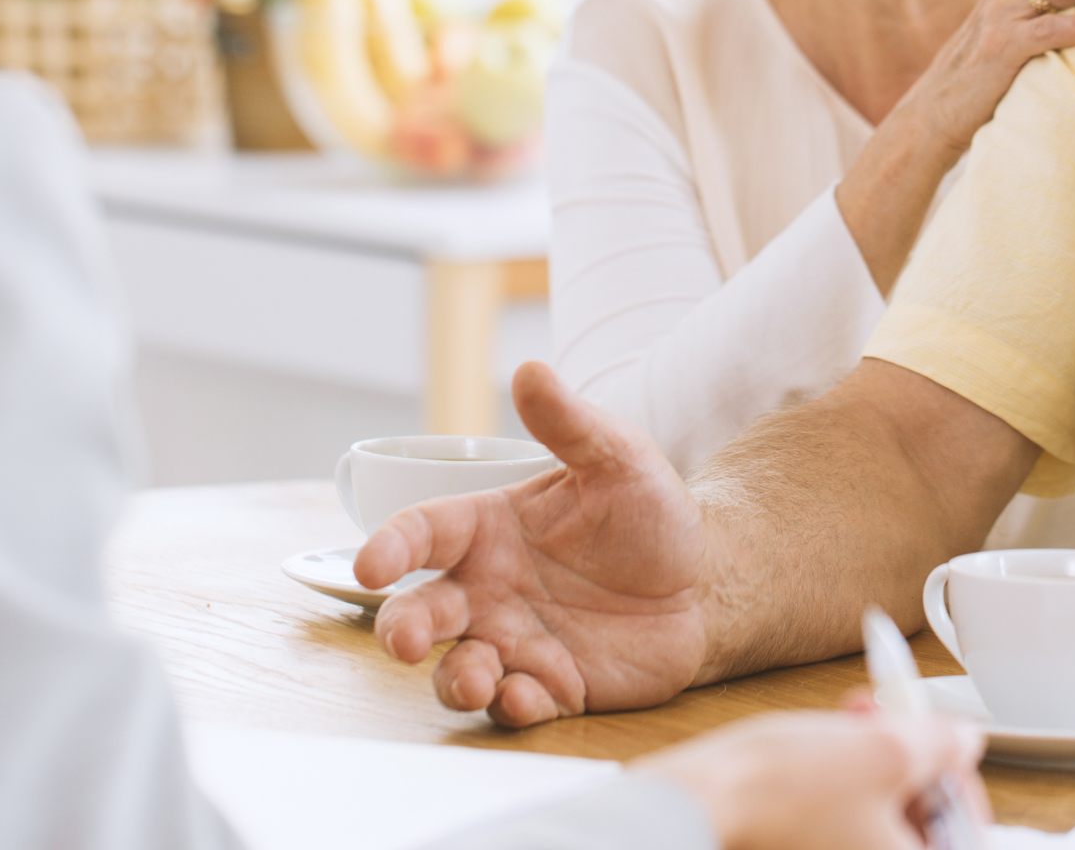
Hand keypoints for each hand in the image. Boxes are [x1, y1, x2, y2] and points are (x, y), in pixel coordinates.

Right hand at [359, 361, 708, 725]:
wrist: (704, 580)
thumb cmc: (649, 513)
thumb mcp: (616, 457)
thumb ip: (569, 423)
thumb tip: (530, 367)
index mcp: (489, 528)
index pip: (422, 532)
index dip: (389, 546)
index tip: (370, 566)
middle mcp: (488, 588)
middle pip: (421, 612)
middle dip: (401, 630)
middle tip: (403, 641)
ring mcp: (516, 641)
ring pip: (457, 669)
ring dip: (454, 679)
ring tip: (476, 677)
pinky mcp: (552, 687)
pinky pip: (516, 705)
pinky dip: (513, 706)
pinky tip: (530, 696)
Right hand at [637, 706, 987, 849]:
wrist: (703, 801)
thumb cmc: (781, 792)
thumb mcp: (883, 750)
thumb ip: (940, 745)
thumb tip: (962, 741)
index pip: (965, 835)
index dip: (959, 780)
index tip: (945, 743)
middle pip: (923, 824)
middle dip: (914, 759)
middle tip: (898, 718)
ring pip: (882, 813)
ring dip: (878, 758)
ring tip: (857, 715)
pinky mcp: (807, 848)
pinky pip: (846, 817)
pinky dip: (848, 775)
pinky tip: (833, 737)